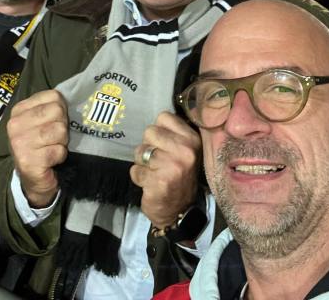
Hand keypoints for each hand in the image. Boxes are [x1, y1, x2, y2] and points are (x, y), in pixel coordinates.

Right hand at [7, 89, 68, 207]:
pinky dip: (60, 156)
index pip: (54, 96)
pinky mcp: (28, 162)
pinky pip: (58, 150)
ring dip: (62, 142)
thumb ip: (52, 106)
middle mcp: (15, 125)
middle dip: (63, 126)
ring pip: (59, 130)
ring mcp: (19, 143)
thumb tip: (73, 98)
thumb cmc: (41, 145)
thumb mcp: (42, 121)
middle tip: (54, 138)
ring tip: (52, 148)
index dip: (62, 109)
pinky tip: (51, 160)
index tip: (55, 121)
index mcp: (19, 110)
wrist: (33, 179)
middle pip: (58, 111)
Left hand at [130, 112, 200, 228]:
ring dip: (142, 163)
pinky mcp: (159, 181)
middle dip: (149, 146)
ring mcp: (173, 166)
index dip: (159, 130)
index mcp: (192, 139)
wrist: (179, 211)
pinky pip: (136, 170)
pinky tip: (151, 184)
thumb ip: (174, 132)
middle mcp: (186, 150)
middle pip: (149, 131)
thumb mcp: (185, 150)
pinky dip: (139, 177)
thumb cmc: (179, 176)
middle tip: (159, 161)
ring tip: (154, 172)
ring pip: (140, 151)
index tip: (164, 144)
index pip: (163, 117)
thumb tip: (157, 117)